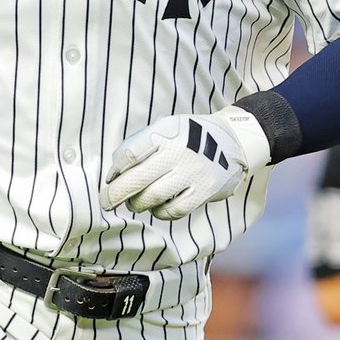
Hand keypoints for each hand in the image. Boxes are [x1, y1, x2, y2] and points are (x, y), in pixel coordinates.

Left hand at [101, 107, 270, 220]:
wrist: (233, 141)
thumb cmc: (189, 136)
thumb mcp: (166, 127)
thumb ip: (141, 145)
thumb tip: (114, 175)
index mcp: (165, 132)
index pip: (129, 153)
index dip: (115, 169)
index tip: (111, 177)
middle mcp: (177, 152)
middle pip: (137, 180)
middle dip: (115, 194)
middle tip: (106, 201)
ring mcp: (191, 173)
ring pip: (152, 198)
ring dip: (137, 204)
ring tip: (134, 202)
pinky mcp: (203, 191)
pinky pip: (173, 210)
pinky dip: (159, 212)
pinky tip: (156, 207)